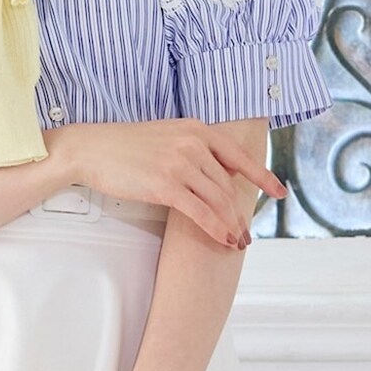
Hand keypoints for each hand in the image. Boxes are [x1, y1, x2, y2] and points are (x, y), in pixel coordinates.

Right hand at [54, 119, 284, 249]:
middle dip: (241, 214)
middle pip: (228, 186)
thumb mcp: (167, 135)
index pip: (239, 156)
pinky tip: (223, 239)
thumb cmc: (124, 145)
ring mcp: (180, 164)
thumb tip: (216, 174)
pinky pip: (201, 212)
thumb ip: (193, 148)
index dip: (263, 177)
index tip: (279, 191)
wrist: (91, 148)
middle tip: (246, 233)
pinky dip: (216, 229)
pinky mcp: (165, 185)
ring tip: (237, 241)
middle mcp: (193, 144)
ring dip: (232, 225)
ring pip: (219, 201)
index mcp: (196, 129)